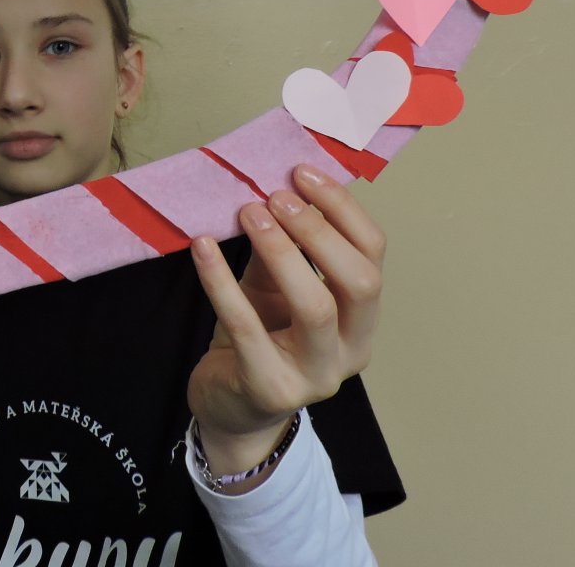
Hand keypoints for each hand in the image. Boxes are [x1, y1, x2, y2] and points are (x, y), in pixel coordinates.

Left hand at [187, 164, 385, 477]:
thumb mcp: (274, 284)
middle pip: (360, 281)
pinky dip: (221, 281)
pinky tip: (201, 247)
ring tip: (248, 213)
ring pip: (315, 307)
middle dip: (319, 230)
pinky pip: (247, 327)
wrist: (228, 403)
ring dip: (282, 252)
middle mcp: (352, 349)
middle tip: (276, 195)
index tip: (302, 172)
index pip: (373, 254)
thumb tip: (273, 186)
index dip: (342, 208)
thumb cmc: (258, 334)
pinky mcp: (271, 388)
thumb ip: (283, 246)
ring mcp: (316, 376)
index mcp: (362, 316)